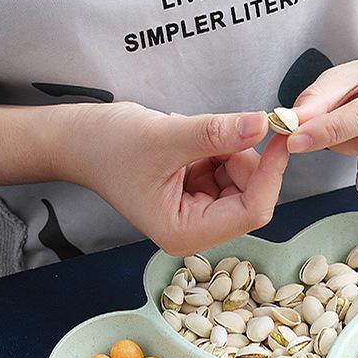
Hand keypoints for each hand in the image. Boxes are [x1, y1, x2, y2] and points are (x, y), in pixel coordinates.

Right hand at [54, 102, 288, 254]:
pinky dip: (218, 150)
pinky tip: (188, 144)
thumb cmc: (108, 145)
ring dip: (228, 152)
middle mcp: (196, 231)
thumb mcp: (165, 136)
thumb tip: (260, 125)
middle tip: (218, 129)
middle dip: (242, 159)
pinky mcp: (199, 196)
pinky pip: (228, 171)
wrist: (77, 141)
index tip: (281, 136)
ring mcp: (199, 214)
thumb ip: (216, 133)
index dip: (271, 174)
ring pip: (243, 181)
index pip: (251, 211)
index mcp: (185, 232)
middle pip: (251, 196)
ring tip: (188, 139)